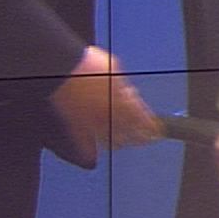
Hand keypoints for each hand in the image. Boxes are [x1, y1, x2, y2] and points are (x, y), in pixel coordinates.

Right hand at [49, 46, 162, 164]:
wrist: (62, 66)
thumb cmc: (87, 63)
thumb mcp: (113, 68)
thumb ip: (122, 84)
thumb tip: (128, 93)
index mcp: (121, 99)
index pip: (142, 119)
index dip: (151, 126)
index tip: (156, 130)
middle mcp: (109, 113)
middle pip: (130, 134)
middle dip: (140, 138)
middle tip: (145, 140)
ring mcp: (92, 121)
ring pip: (111, 141)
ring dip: (120, 143)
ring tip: (125, 144)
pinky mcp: (76, 126)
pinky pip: (85, 144)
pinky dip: (90, 151)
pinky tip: (94, 154)